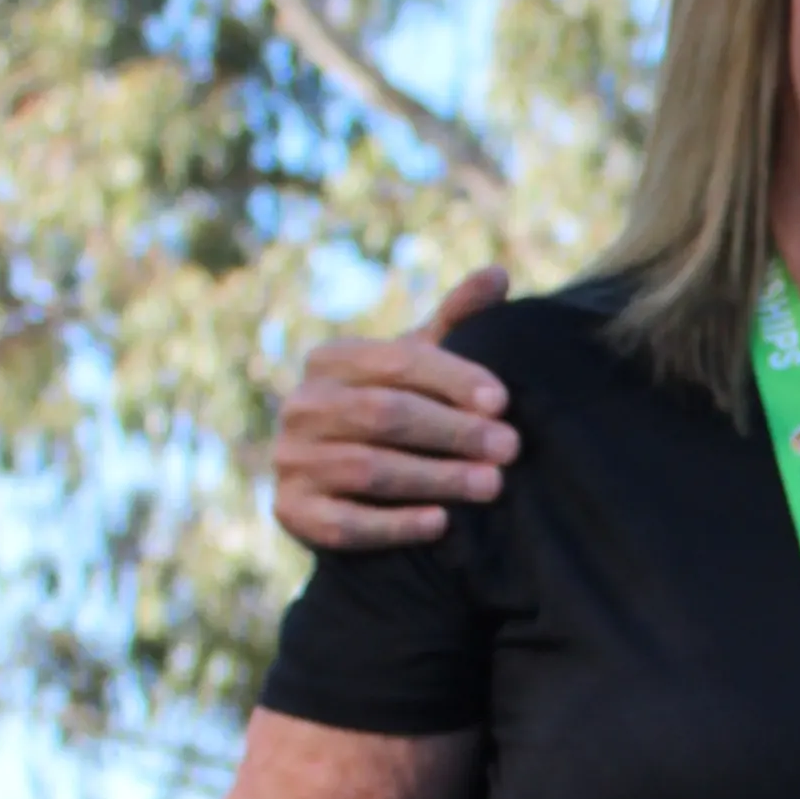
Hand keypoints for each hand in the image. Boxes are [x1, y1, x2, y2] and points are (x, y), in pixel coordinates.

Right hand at [273, 269, 519, 551]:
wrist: (340, 481)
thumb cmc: (395, 405)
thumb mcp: (419, 361)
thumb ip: (456, 319)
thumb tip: (499, 273)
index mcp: (331, 359)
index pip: (397, 361)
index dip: (452, 379)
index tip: (503, 401)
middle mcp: (302, 406)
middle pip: (383, 415)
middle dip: (452, 432)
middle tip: (510, 449)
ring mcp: (290, 460)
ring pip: (368, 469)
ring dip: (435, 478)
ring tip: (491, 485)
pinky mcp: (289, 511)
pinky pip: (344, 523)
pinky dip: (394, 524)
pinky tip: (440, 523)